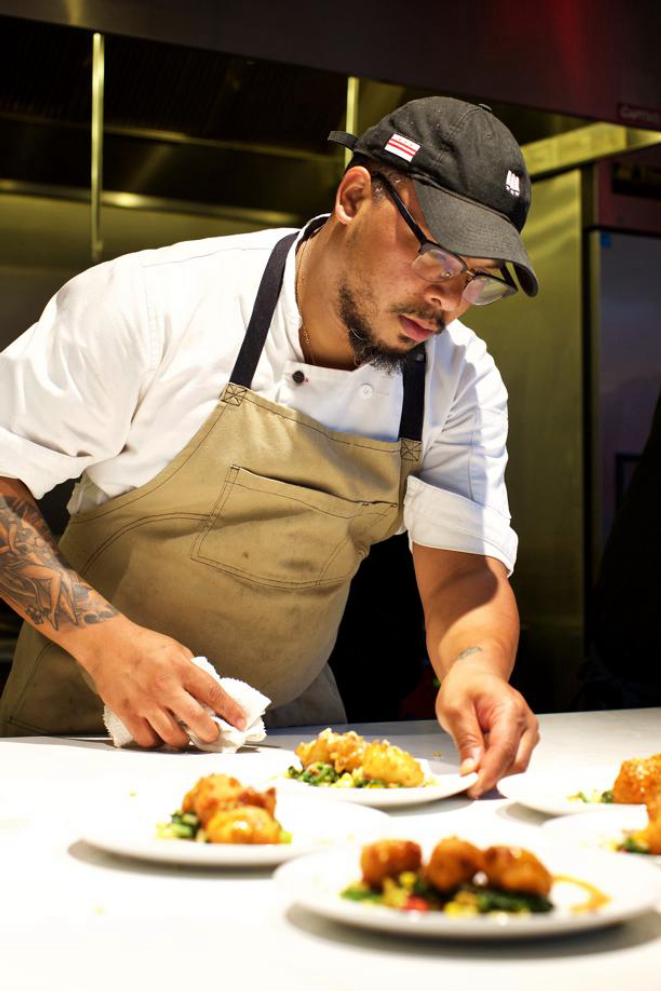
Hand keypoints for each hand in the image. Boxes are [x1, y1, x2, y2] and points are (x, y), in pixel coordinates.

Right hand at [75, 616, 246, 747]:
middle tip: (213, 735)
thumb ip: (192, 670)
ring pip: (173, 737)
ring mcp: (146, 702)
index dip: (231, 711)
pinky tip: (161, 734)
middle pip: (197, 721)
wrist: (108, 644)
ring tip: (187, 737)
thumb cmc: (143, 645)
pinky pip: (148, 739)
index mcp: (181, 668)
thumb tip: (209, 693)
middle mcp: (165, 687)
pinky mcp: (128, 713)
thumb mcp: (176, 649)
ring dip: (185, 742)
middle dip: (211, 734)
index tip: (241, 722)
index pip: (214, 694)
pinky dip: (158, 741)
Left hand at [435, 658, 538, 797]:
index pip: (504, 750)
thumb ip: (466, 739)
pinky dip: (497, 768)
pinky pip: (513, 761)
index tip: (473, 789)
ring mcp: (528, 732)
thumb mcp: (454, 708)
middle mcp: (526, 722)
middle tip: (467, 785)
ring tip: (470, 773)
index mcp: (510, 709)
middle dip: (492, 778)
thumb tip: (471, 770)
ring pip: (516, 766)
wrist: (477, 674)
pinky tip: (480, 764)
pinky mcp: (525, 741)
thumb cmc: (466, 686)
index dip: (489, 774)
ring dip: (495, 774)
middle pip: (515, 763)